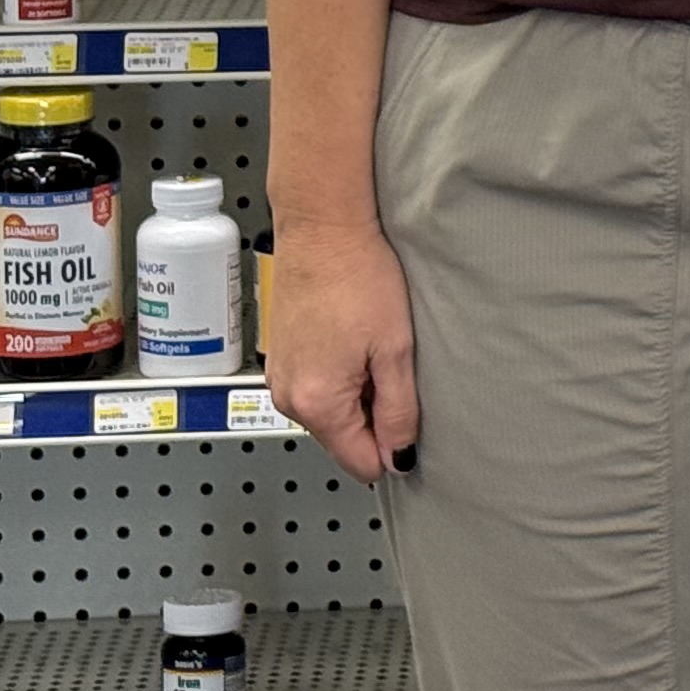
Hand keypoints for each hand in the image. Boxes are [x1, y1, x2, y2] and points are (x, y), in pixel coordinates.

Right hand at [266, 218, 419, 484]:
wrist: (322, 228)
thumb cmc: (358, 277)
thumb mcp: (396, 350)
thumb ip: (398, 412)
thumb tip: (399, 457)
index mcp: (317, 403)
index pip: (359, 462)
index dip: (392, 449)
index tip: (408, 416)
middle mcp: (288, 397)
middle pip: (342, 439)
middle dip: (373, 418)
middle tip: (391, 368)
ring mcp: (280, 378)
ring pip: (329, 413)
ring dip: (356, 394)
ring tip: (371, 348)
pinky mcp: (280, 358)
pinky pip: (315, 388)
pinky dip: (338, 376)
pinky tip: (352, 339)